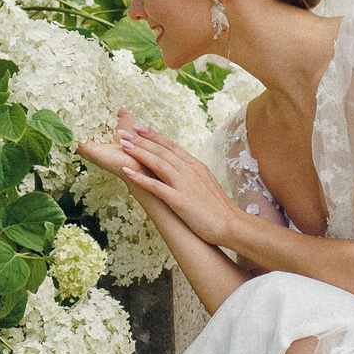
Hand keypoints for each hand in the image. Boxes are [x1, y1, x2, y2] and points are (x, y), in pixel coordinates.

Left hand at [85, 110, 244, 248]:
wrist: (231, 225)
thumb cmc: (219, 209)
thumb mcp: (206, 184)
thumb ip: (192, 175)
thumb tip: (181, 170)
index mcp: (196, 166)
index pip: (171, 146)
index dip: (154, 136)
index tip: (139, 128)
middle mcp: (189, 170)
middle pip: (162, 151)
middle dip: (140, 140)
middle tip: (122, 133)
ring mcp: (184, 184)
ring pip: (157, 163)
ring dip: (138, 153)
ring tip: (122, 146)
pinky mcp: (179, 200)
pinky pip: (156, 186)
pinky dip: (140, 178)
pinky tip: (127, 172)